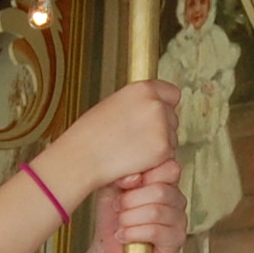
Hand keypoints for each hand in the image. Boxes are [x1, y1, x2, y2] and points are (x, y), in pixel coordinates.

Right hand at [46, 82, 178, 200]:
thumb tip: (153, 109)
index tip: (160, 115)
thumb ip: (137, 105)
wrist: (81, 158)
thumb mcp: (113, 105)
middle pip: (173, 118)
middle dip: (160, 130)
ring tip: (130, 151)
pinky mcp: (163, 148)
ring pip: (172, 140)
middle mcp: (154, 104)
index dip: (165, 106)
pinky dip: (155, 163)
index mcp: (141, 89)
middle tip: (136, 140)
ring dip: (158, 148)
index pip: (171, 93)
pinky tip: (134, 161)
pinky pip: (168, 158)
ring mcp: (161, 126)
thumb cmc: (89, 136)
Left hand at [90, 161, 187, 252]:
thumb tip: (135, 177)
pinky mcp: (176, 240)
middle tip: (118, 207)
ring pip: (156, 211)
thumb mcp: (112, 188)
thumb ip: (123, 174)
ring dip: (129, 218)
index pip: (170, 167)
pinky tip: (123, 235)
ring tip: (120, 223)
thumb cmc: (112, 216)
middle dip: (130, 200)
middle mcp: (176, 198)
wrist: (108, 247)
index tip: (124, 184)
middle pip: (160, 191)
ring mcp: (179, 219)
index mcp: (165, 181)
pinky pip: (155, 231)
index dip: (144, 174)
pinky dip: (132, 233)